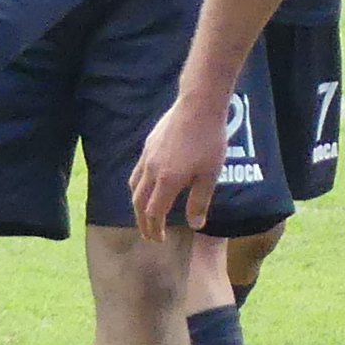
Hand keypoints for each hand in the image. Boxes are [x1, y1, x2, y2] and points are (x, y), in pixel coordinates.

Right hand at [128, 86, 232, 239]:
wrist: (199, 104)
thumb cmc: (209, 140)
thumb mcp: (210, 174)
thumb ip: (200, 201)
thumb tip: (195, 225)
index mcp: (167, 180)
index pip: (154, 213)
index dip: (155, 229)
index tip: (160, 239)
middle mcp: (151, 170)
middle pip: (139, 203)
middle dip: (143, 223)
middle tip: (149, 235)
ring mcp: (147, 156)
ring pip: (134, 186)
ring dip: (138, 204)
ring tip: (145, 214)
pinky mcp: (149, 144)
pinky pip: (137, 171)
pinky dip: (139, 185)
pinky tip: (149, 184)